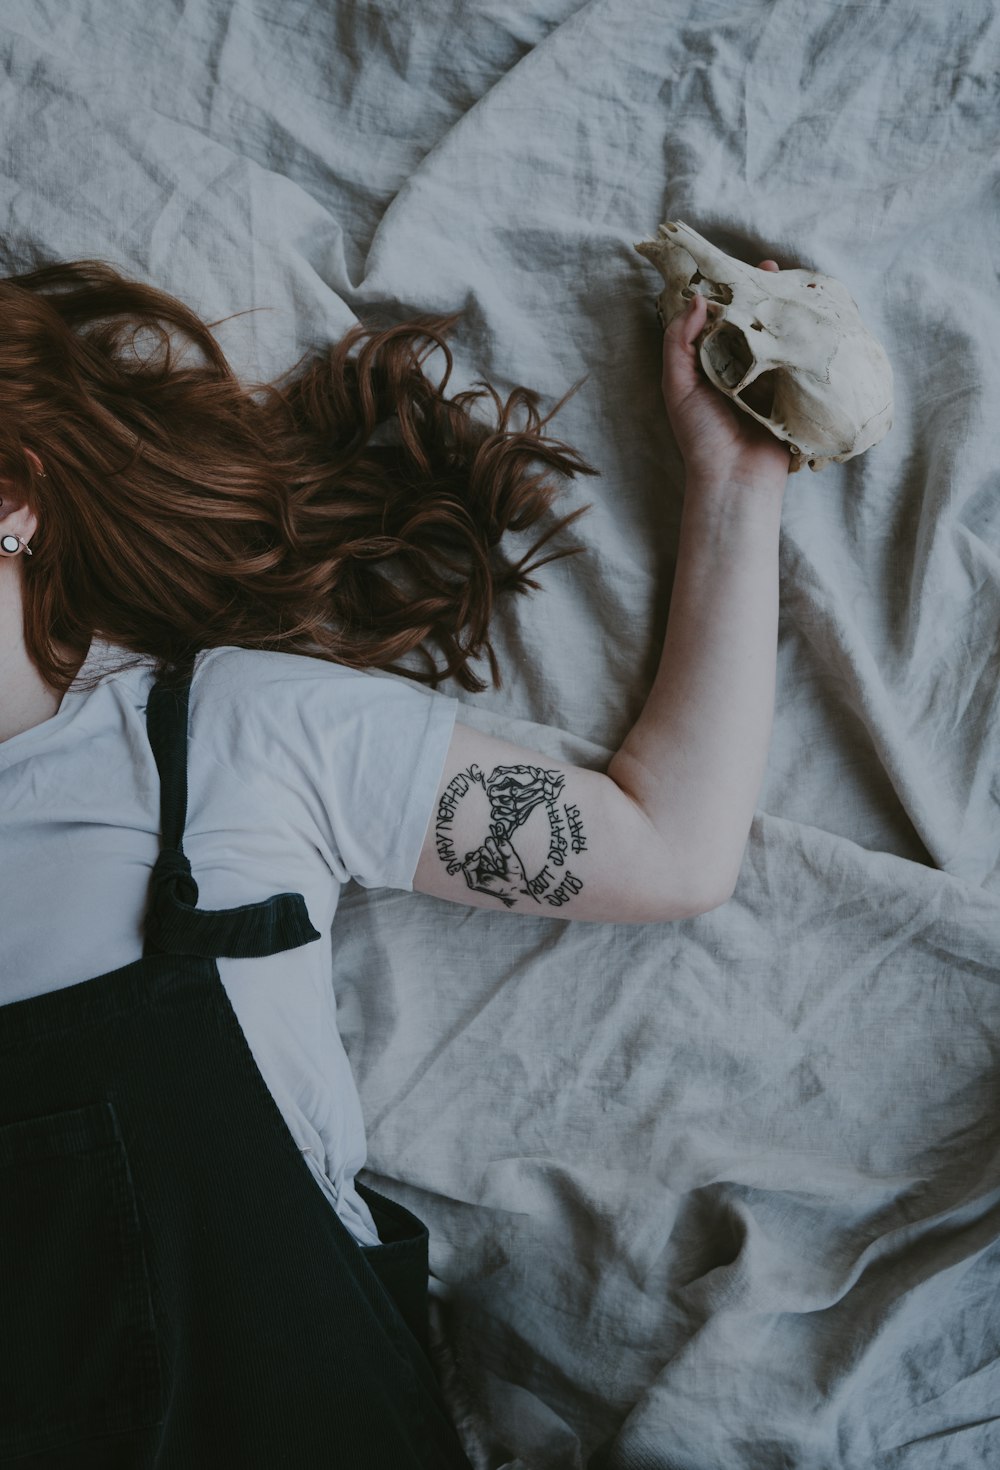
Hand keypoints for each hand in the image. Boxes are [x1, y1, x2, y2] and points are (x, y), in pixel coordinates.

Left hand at [461, 835, 532, 908]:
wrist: (512, 887)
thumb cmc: (493, 886)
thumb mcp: (474, 882)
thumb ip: (468, 868)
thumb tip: (477, 854)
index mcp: (475, 860)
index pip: (470, 856)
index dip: (477, 864)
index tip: (485, 873)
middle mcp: (484, 852)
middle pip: (481, 850)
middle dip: (488, 862)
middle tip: (494, 871)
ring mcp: (494, 847)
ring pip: (489, 842)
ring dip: (496, 856)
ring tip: (500, 866)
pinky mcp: (505, 845)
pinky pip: (501, 842)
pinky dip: (504, 853)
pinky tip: (506, 861)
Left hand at [660, 259, 791, 485]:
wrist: (734, 479)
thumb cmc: (700, 436)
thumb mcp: (677, 386)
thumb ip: (678, 343)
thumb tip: (697, 299)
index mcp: (711, 364)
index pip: (721, 319)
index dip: (729, 292)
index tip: (739, 268)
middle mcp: (741, 368)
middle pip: (754, 322)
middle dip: (764, 295)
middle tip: (774, 268)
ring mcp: (770, 379)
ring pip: (779, 337)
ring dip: (788, 312)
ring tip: (797, 286)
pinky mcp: (793, 393)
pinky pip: (801, 360)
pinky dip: (808, 340)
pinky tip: (816, 318)